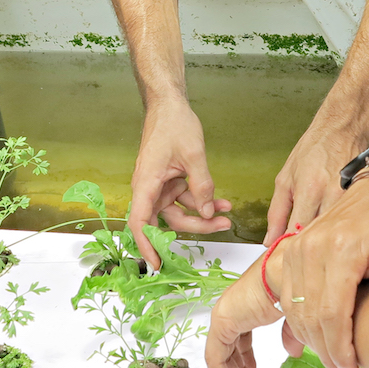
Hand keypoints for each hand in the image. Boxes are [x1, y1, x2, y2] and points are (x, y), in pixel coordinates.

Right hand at [127, 101, 232, 268]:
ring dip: (203, 213)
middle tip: (221, 227)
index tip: (157, 264)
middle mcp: (149, 187)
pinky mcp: (169, 179)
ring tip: (227, 213)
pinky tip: (222, 201)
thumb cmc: (173, 124)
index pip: (141, 222)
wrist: (169, 103)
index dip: (147, 246)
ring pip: (179, 210)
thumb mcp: (193, 155)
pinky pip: (185, 197)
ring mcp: (159, 184)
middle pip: (168, 219)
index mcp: (146, 183)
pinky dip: (202, 199)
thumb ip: (202, 185)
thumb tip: (207, 211)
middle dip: (196, 226)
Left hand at [206, 252, 285, 367]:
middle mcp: (234, 308)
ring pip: (221, 353)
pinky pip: (215, 356)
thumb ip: (291, 335)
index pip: (241, 338)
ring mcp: (226, 314)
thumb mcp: (296, 318)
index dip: (246, 360)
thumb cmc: (296, 287)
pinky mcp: (222, 321)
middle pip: (231, 347)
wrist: (291, 274)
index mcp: (249, 305)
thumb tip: (293, 352)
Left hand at [265, 123, 366, 245]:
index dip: (290, 247)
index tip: (286, 255)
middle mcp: (330, 194)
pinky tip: (336, 230)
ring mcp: (349, 196)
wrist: (343, 129)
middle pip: (319, 235)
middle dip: (309, 247)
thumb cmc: (313, 150)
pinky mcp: (362, 197)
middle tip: (302, 257)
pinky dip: (342, 228)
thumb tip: (269, 240)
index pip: (297, 231)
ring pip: (336, 231)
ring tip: (319, 244)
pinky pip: (349, 221)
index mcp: (309, 190)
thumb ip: (276, 212)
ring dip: (327, 240)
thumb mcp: (285, 178)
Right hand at [268, 168, 368, 367]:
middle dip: (326, 350)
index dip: (340, 348)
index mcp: (340, 249)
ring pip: (294, 309)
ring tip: (333, 356)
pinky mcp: (289, 252)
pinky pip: (287, 297)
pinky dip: (299, 321)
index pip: (333, 312)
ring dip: (310, 339)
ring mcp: (296, 249)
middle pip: (310, 316)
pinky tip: (316, 335)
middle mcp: (310, 248)